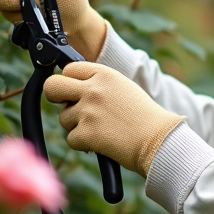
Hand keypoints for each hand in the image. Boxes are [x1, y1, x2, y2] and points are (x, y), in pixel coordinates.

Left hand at [44, 61, 184, 176]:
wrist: (159, 141)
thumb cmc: (145, 118)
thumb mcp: (124, 89)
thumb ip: (100, 84)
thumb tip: (73, 90)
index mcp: (104, 74)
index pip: (69, 69)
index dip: (70, 81)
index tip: (76, 91)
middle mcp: (93, 89)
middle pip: (53, 87)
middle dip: (55, 97)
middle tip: (68, 106)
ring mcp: (88, 111)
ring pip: (63, 118)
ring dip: (76, 126)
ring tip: (100, 129)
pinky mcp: (86, 133)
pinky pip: (71, 139)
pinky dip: (83, 144)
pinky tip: (102, 142)